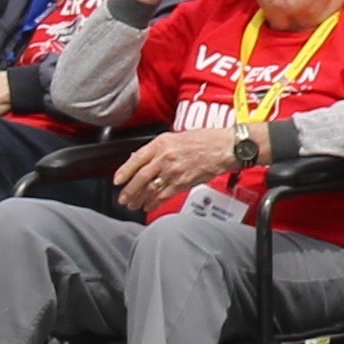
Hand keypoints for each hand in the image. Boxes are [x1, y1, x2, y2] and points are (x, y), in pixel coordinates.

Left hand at [117, 127, 236, 209]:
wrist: (226, 147)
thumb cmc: (207, 140)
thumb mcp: (178, 137)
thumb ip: (159, 148)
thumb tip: (142, 158)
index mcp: (162, 143)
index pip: (136, 159)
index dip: (124, 171)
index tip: (117, 180)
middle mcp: (165, 157)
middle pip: (140, 177)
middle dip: (129, 190)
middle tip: (123, 198)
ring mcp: (173, 171)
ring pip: (149, 189)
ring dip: (139, 199)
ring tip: (133, 205)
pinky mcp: (182, 183)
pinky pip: (163, 196)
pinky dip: (153, 203)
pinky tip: (149, 206)